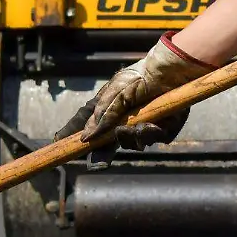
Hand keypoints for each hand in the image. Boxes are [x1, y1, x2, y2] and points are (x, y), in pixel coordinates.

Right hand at [58, 35, 214, 149]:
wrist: (170, 71)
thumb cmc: (140, 76)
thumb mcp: (116, 91)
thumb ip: (103, 114)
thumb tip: (86, 136)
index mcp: (111, 111)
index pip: (91, 129)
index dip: (79, 140)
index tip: (66, 148)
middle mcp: (126, 121)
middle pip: (109, 146)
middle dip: (102, 156)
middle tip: (99, 165)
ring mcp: (144, 126)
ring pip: (132, 143)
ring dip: (131, 137)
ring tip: (138, 125)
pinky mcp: (163, 129)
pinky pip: (153, 139)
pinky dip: (151, 132)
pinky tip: (153, 123)